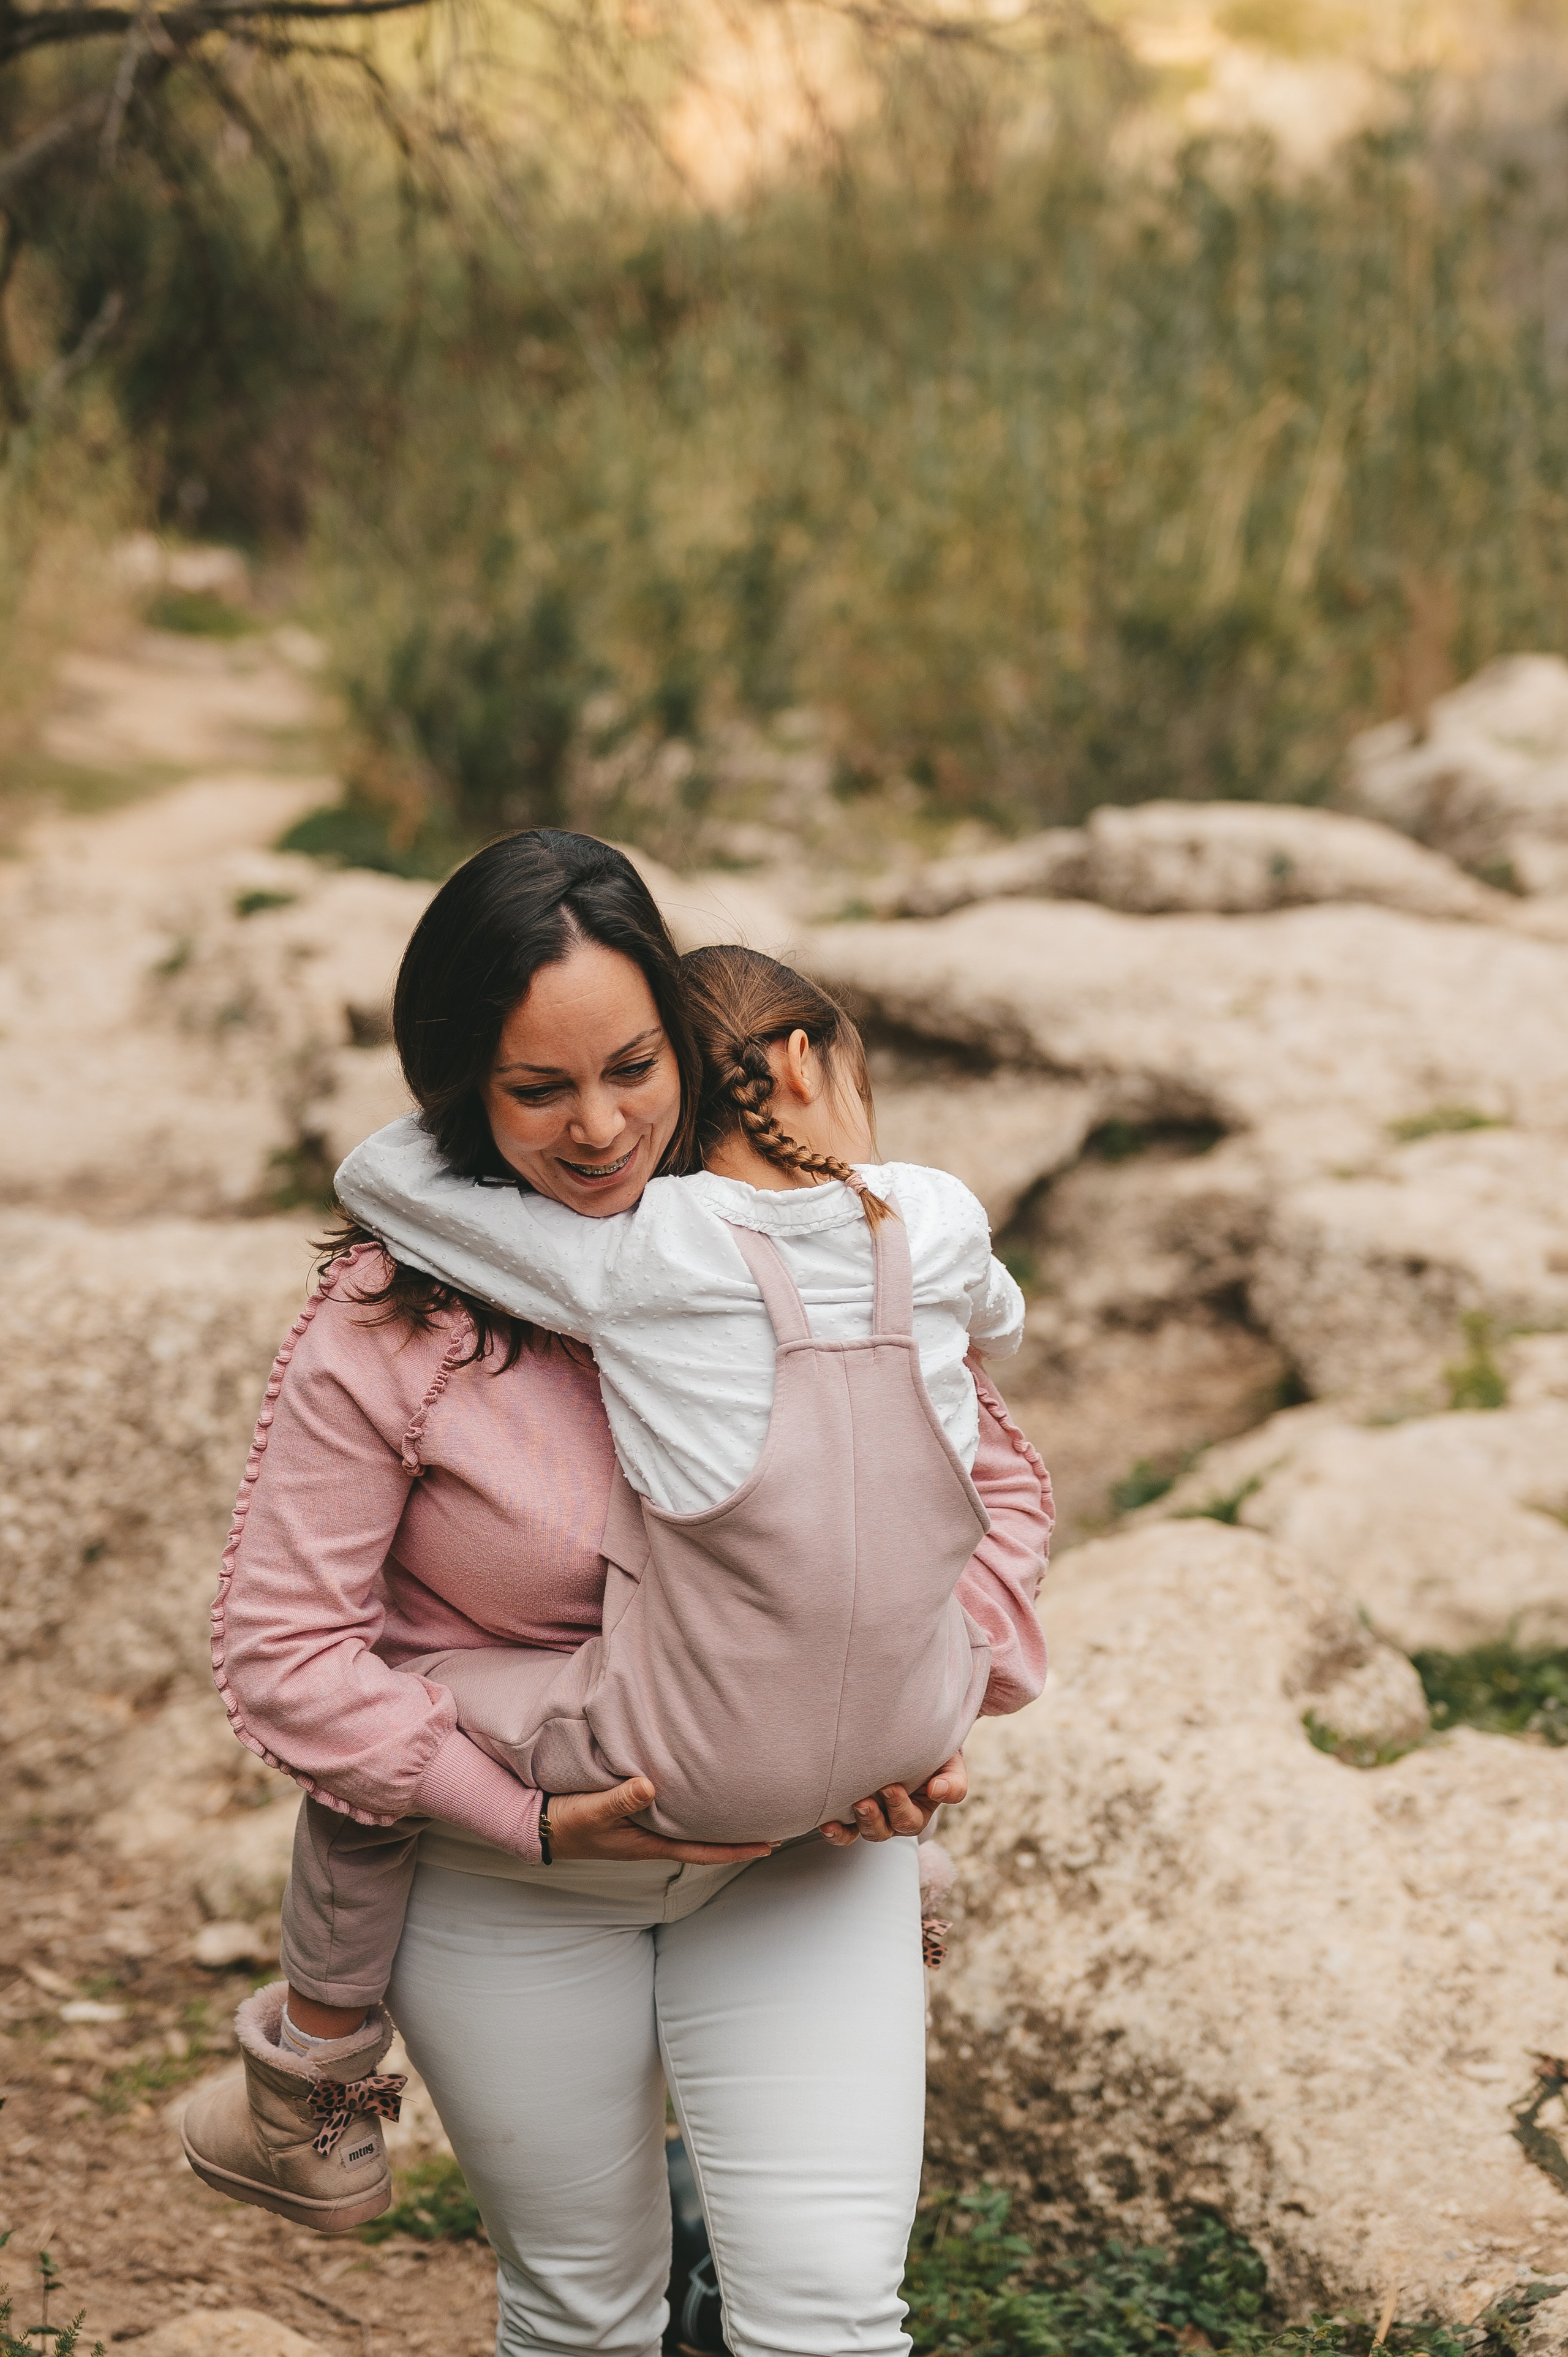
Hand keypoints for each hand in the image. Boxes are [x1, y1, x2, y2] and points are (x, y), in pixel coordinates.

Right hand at [547, 1777, 772, 1864]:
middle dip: (736, 1833)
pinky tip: (701, 1788)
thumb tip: (651, 1786)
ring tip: (745, 1804)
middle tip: (772, 1822)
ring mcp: (645, 1827)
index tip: (768, 1845)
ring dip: (717, 1819)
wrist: (540, 1825)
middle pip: (704, 1839)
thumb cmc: (568, 1822)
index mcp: (651, 1844)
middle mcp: (654, 1837)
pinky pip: (673, 1810)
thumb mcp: (593, 1810)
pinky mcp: (634, 1812)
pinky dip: (693, 1802)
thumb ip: (621, 1798)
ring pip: (691, 1825)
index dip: (736, 1850)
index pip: (703, 1851)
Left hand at [819, 1752, 967, 1846]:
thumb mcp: (951, 1766)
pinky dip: (835, 1831)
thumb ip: (953, 1782)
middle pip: (884, 1831)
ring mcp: (871, 1816)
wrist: (912, 1740)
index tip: (891, 1787)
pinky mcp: (851, 1811)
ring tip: (854, 1804)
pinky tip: (826, 1824)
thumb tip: (937, 1791)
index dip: (899, 1808)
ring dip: (856, 1822)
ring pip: (863, 1832)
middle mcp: (892, 1819)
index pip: (909, 1820)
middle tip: (866, 1797)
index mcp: (917, 1812)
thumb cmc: (934, 1755)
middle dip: (875, 1817)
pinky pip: (844, 1830)